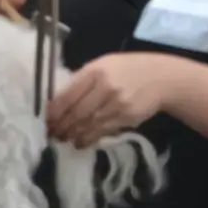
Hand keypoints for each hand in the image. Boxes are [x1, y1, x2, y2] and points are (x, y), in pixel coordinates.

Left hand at [47, 53, 172, 149]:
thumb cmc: (128, 69)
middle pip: (77, 112)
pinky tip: (80, 143)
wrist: (161, 77)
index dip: (54, 110)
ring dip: (73, 135)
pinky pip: (103, 131)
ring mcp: (117, 104)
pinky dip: (89, 139)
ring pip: (88, 124)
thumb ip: (84, 79)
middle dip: (61, 126)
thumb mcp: (104, 64)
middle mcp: (105, 87)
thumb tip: (60, 99)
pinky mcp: (127, 118)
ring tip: (63, 139)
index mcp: (95, 71)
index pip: (68, 94)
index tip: (46, 120)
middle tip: (52, 133)